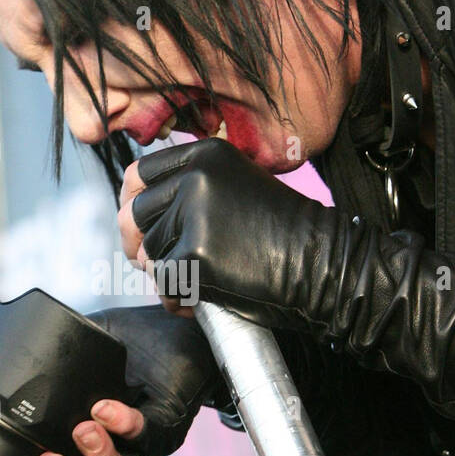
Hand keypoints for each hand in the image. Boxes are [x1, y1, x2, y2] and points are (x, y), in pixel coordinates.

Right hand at [24, 307, 230, 455]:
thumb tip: (12, 354)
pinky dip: (127, 425)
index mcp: (88, 450)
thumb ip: (56, 360)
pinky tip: (107, 409)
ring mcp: (144, 446)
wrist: (183, 331)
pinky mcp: (169, 425)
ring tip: (84, 431)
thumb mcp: (87, 354)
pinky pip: (149, 435)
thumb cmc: (135, 347)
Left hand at [122, 137, 321, 324]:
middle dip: (140, 244)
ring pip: (149, 252)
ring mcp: (195, 214)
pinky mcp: (195, 254)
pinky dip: (176, 298)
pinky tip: (195, 301)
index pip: (140, 173)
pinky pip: (164, 282)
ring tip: (194, 285)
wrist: (322, 262)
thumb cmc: (285, 233)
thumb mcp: (239, 186)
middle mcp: (196, 177)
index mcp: (207, 155)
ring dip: (166, 275)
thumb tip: (136, 214)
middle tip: (155, 266)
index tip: (137, 224)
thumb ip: (195, 189)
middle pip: (136, 214)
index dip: (132, 202)